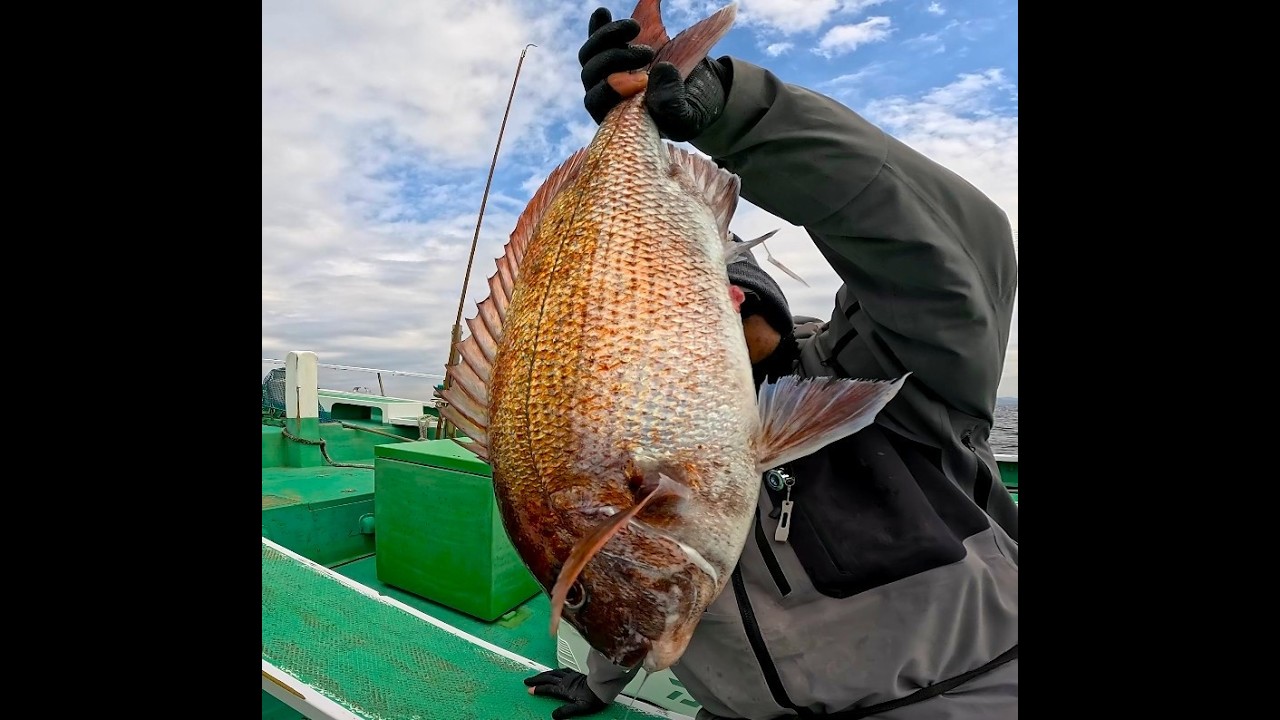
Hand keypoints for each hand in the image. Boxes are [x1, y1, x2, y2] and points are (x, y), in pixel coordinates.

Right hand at [524, 668, 607, 718]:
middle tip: (527, 680)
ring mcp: (570, 675)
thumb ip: (566, 711)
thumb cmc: (593, 698)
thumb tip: (554, 715)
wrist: (604, 687)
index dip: (538, 689)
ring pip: (553, 672)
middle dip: (536, 679)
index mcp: (564, 689)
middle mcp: (565, 680)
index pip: (547, 688)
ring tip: (537, 675)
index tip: (529, 690)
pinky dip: (555, 670)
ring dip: (544, 674)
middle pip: (547, 678)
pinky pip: (562, 669)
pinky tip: (555, 671)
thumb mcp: (579, 708)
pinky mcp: (575, 673)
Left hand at [580, 7, 730, 140]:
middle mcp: (607, 95)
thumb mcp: (689, 116)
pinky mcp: (618, 52)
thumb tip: (659, 71)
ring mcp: (610, 72)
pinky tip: (603, 14)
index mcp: (616, 117)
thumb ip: (673, 106)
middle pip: (590, 74)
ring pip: (591, 54)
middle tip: (648, 53)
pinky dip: (600, 25)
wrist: (701, 91)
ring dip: (607, 36)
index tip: (642, 80)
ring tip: (635, 28)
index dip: (609, 88)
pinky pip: (599, 38)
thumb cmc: (692, 111)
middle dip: (615, 59)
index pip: (595, 101)